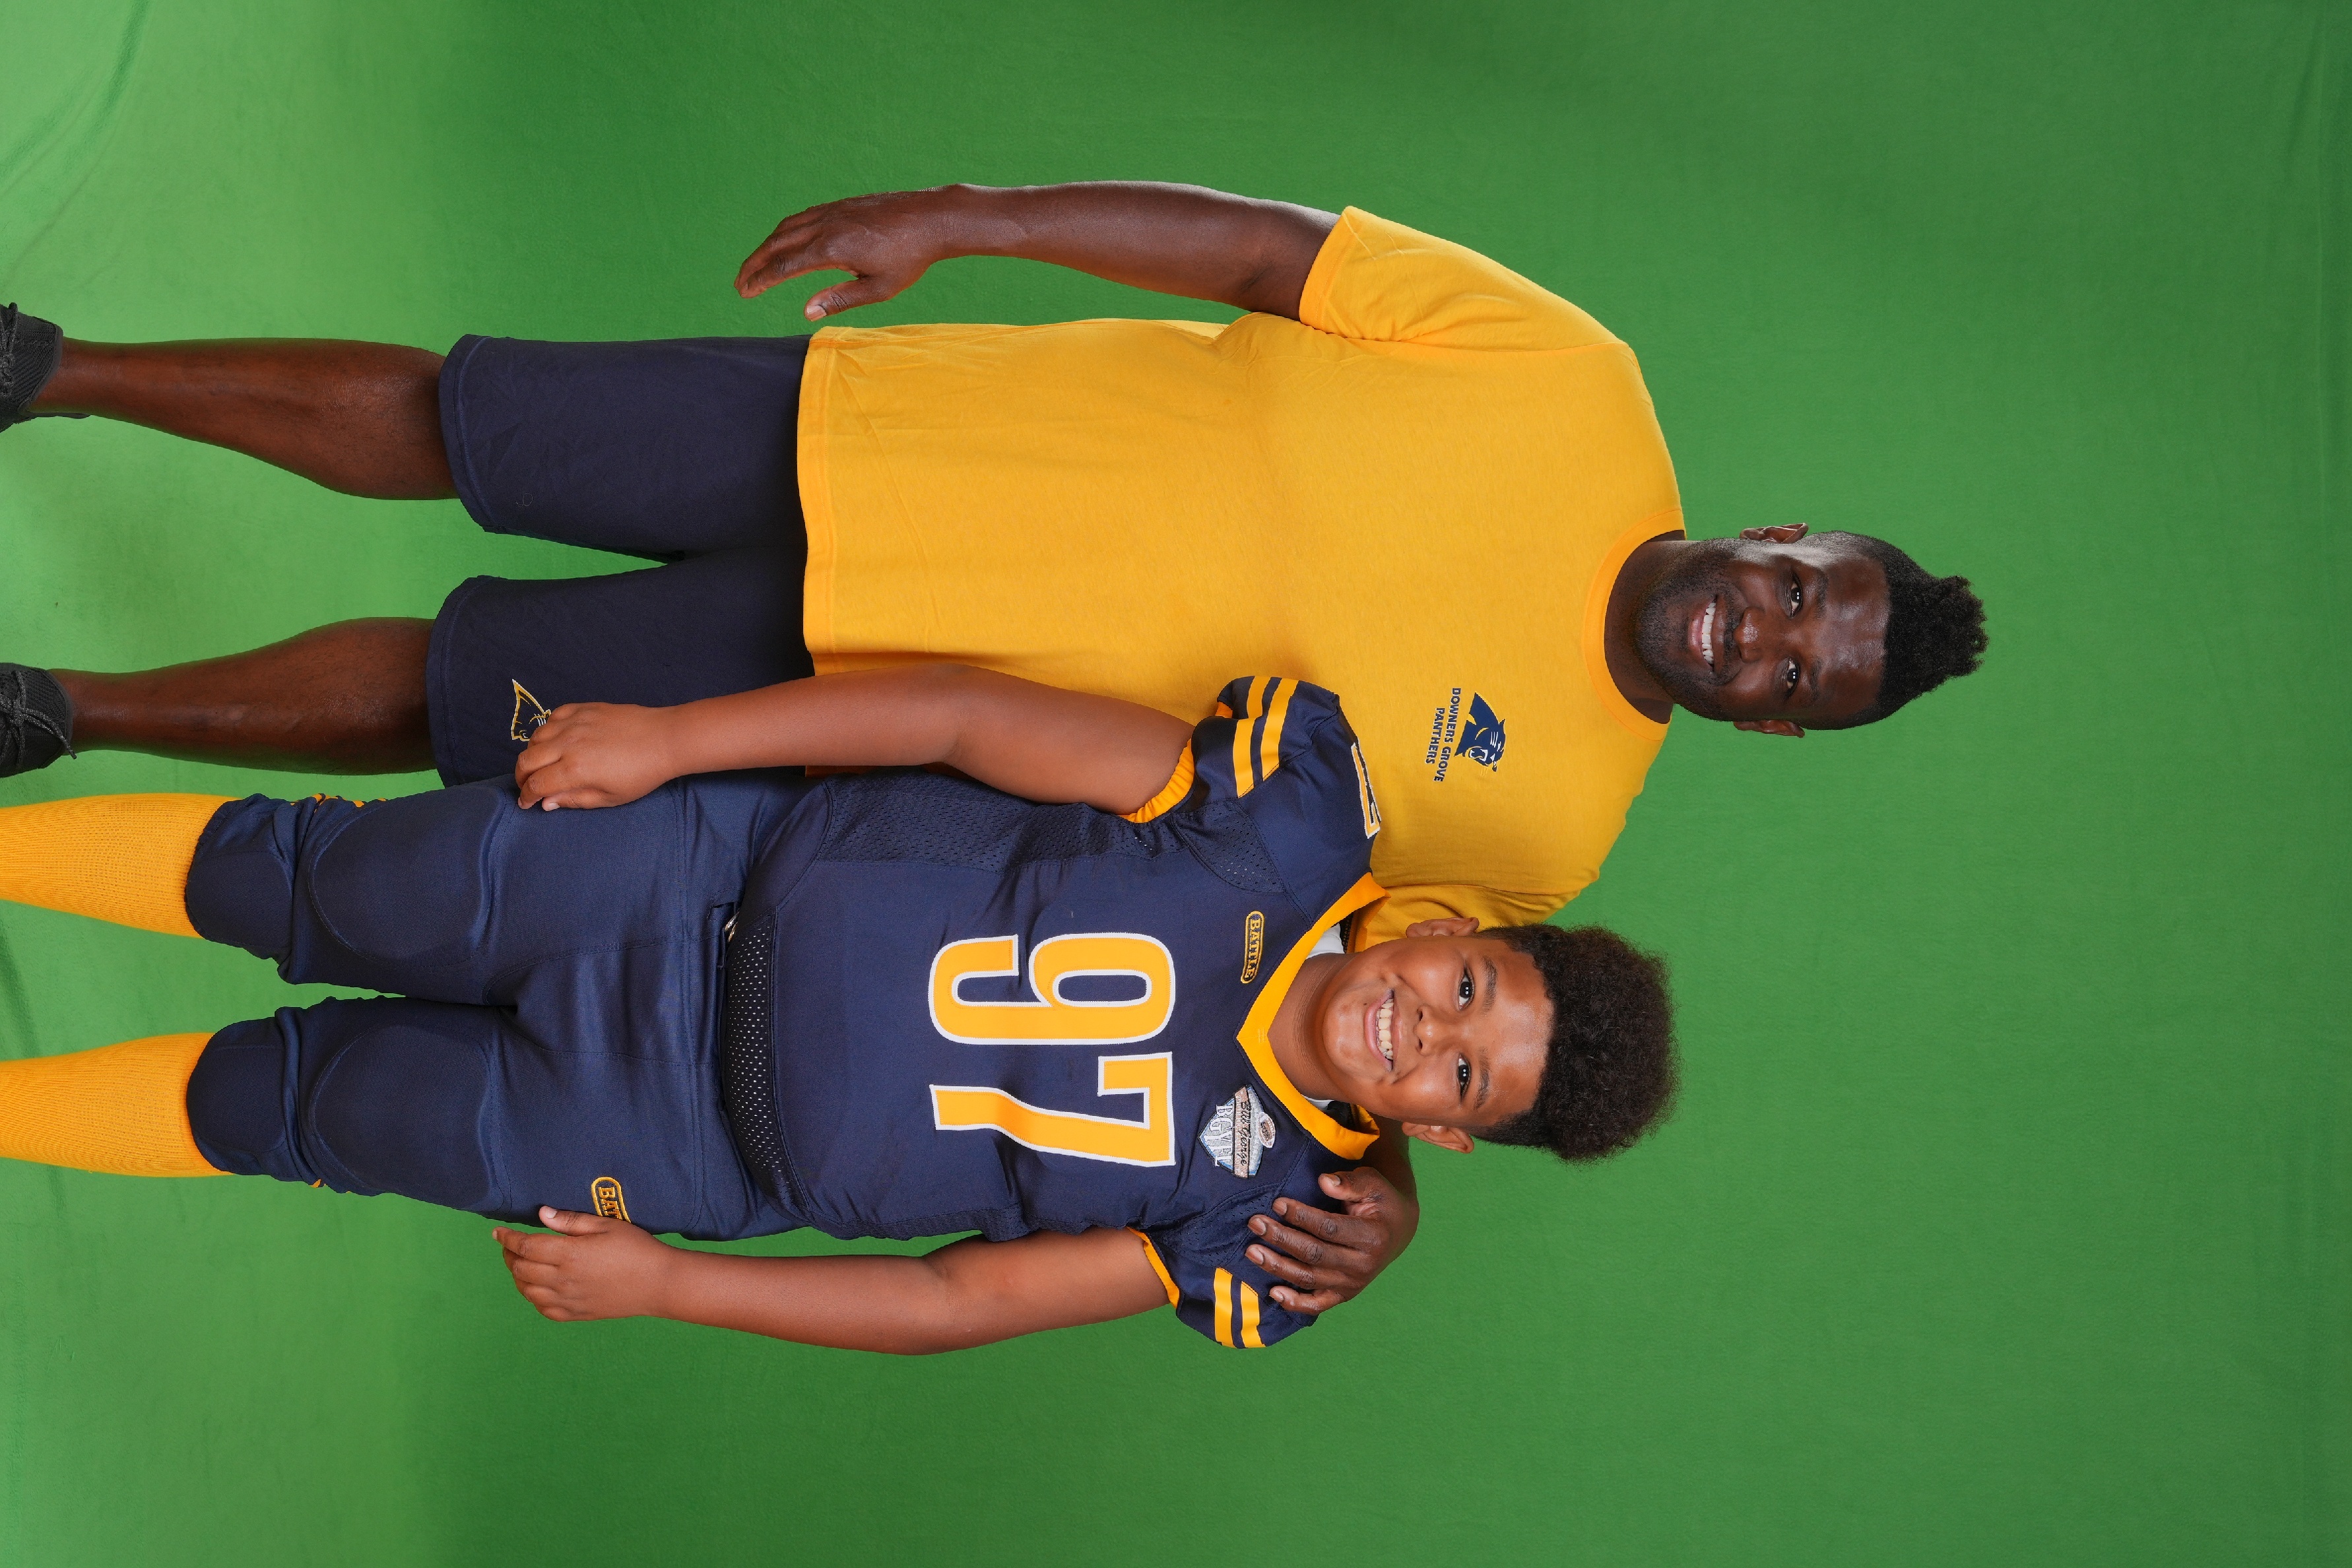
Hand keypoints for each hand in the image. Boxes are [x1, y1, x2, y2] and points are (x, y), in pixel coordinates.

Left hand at [493, 1207, 678, 1321]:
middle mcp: (563, 1280)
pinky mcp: (576, 1314)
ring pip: (527, 1291)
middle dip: (510, 1255)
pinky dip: (532, 1297)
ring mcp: (568, 1300)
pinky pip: (543, 1309)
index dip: (508, 1238)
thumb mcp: (607, 1225)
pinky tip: (536, 1287)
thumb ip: (572, 1221)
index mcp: (570, 1255)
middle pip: (521, 1269)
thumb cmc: (636, 1248)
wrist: (658, 1283)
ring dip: (518, 1276)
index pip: (526, 1246)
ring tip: (520, 1264)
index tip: (498, 1232)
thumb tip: (542, 1214)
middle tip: (510, 1245)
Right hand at [515, 702, 680, 809]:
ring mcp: (575, 723)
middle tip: (527, 785)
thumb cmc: (641, 774)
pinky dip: (548, 730)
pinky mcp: (583, 708)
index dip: (526, 796)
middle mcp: (568, 743)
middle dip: (521, 776)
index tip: (526, 803)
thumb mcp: (609, 797)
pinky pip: (553, 717)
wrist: (664, 739)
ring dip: (533, 753)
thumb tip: (546, 803)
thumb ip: (574, 800)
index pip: (535, 784)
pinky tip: (556, 740)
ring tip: (542, 764)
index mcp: (574, 770)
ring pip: (536, 737)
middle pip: (527, 760)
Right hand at [735, 188, 964, 316]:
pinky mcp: (840, 205)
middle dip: (754, 264)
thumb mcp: (878, 288)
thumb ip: (840, 299)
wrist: (932, 218)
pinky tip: (784, 241)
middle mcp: (825, 225)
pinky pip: (803, 217)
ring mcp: (832, 211)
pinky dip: (785, 231)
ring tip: (756, 265)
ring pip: (787, 227)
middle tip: (739, 282)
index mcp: (831, 249)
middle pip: (776, 245)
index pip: (783, 267)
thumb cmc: (910, 258)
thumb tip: (806, 312)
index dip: (760, 281)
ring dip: (766, 246)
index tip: (745, 292)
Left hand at [1243, 1166, 1418, 1313]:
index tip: (1277, 1203)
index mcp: (1372, 1237)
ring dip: (1278, 1266)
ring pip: (1309, 1278)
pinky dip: (1295, 1303)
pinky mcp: (1344, 1295)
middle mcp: (1363, 1266)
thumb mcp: (1373, 1184)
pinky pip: (1317, 1304)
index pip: (1328, 1228)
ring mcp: (1352, 1284)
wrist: (1397, 1231)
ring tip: (1252, 1251)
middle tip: (1256, 1223)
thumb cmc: (1380, 1202)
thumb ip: (1350, 1183)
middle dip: (1281, 1238)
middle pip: (1314, 1254)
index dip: (1301, 1216)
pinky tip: (1273, 1293)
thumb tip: (1324, 1182)